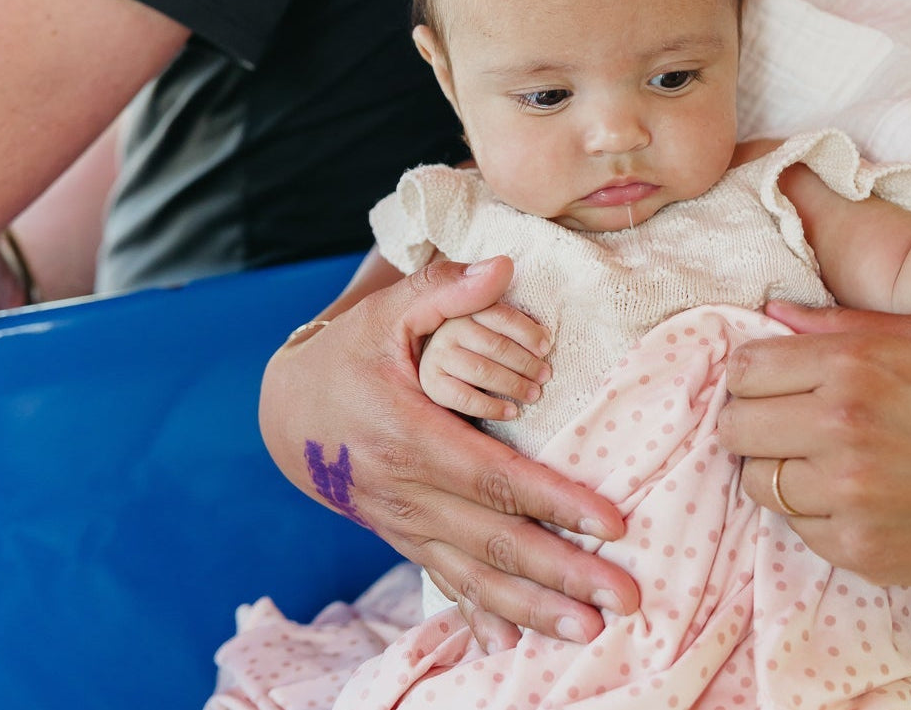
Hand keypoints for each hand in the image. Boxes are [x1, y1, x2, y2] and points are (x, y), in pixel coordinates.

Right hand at [259, 256, 637, 652]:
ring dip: (533, 606)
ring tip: (589, 630)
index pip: (494, 478)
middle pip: (494, 540)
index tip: (610, 522)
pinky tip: (511, 644)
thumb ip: (441, 288)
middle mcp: (406, 491)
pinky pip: (444, 580)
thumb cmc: (347, 356)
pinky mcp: (402, 534)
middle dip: (562, 570)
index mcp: (409, 435)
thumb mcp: (385, 314)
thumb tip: (503, 266)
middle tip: (624, 597)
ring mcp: (402, 521)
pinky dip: (478, 613)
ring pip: (473, 574)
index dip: (554, 501)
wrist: (286, 412)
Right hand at [420, 305, 550, 419]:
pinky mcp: (433, 383)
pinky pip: (465, 398)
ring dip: (513, 384)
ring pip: (482, 371)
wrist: (442, 367)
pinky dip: (491, 406)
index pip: (502, 317)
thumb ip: (514, 329)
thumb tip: (547, 337)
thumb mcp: (492, 330)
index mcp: (469, 309)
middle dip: (525, 362)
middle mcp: (449, 329)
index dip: (527, 332)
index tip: (546, 348)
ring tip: (534, 394)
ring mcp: (437, 355)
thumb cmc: (478, 347)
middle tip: (545, 376)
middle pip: (495, 345)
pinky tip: (511, 412)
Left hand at [722, 300, 910, 702]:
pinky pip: (794, 526)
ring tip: (818, 461)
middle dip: (751, 421)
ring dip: (777, 469)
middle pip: (735, 425)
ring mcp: (847, 493)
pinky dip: (811, 513)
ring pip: (756, 480)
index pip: (744, 368)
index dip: (750, 375)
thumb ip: (840, 322)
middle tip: (782, 423)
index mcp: (854, 364)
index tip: (768, 383)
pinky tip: (850, 498)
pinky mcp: (857, 548)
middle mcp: (841, 426)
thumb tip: (773, 312)